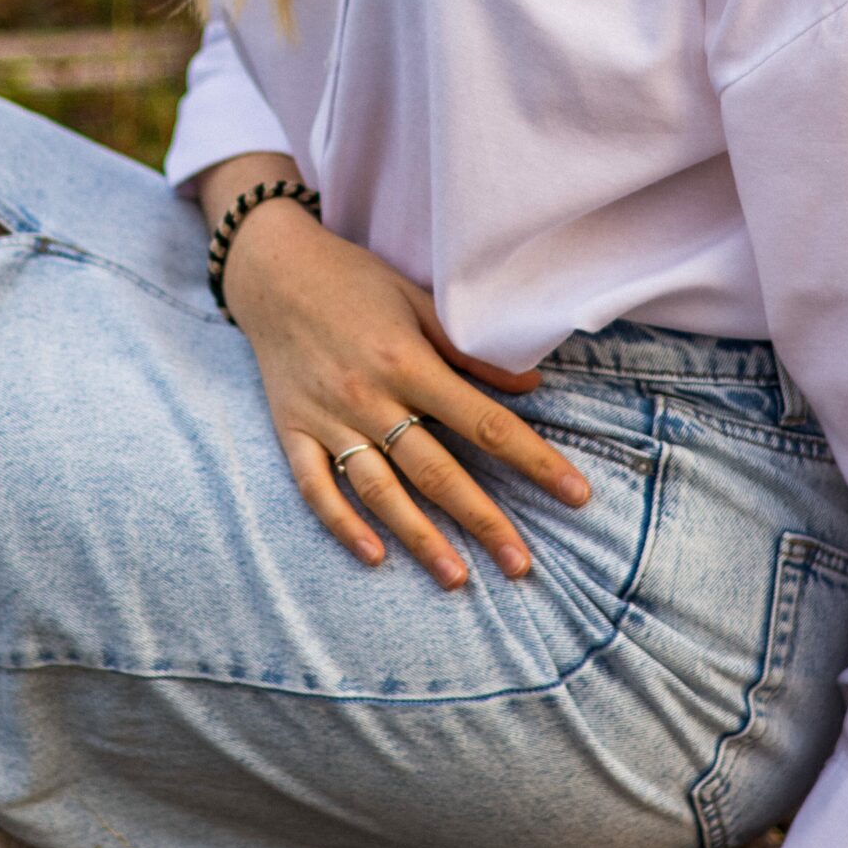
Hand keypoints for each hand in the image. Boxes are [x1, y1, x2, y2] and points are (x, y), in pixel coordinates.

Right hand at [221, 195, 589, 587]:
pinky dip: (343, 525)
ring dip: (420, 537)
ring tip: (457, 577)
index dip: (534, 460)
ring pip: (379, 489)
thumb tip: (531, 388)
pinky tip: (375, 557)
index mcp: (407, 361)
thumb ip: (469, 350)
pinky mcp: (291, 430)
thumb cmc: (354, 281)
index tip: (575, 494)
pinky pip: (316, 487)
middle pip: (436, 470)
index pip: (484, 422)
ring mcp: (327, 418)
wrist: (272, 270)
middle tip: (521, 565)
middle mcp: (369, 396)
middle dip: (483, 519)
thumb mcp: (417, 300)